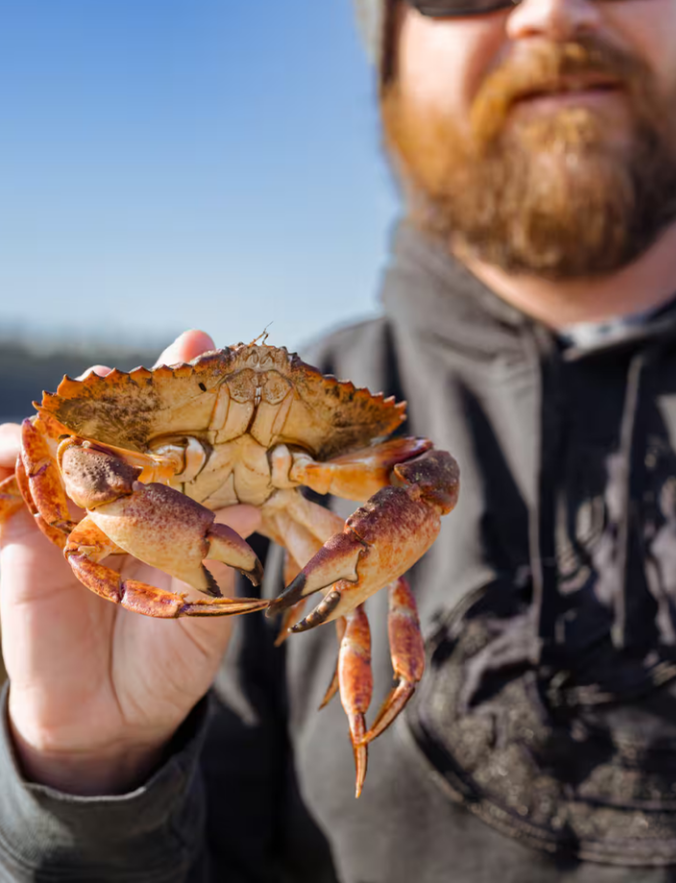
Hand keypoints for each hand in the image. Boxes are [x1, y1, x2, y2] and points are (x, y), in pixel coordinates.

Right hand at [0, 330, 260, 793]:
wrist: (114, 720)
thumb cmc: (170, 657)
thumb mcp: (205, 605)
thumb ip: (219, 556)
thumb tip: (256, 507)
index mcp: (175, 509)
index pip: (179, 439)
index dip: (188, 395)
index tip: (205, 348)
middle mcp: (123, 503)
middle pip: (120, 429)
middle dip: (133, 390)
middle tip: (151, 361)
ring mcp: (68, 518)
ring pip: (62, 447)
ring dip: (75, 413)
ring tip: (95, 384)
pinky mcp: (19, 544)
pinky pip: (6, 489)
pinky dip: (9, 456)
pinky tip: (23, 437)